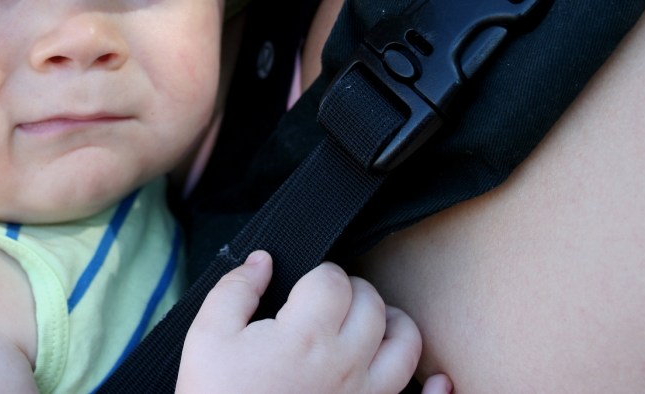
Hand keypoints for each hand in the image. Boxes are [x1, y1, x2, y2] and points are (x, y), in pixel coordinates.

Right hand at [176, 250, 424, 393]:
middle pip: (373, 303)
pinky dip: (435, 391)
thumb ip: (235, 290)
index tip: (302, 286)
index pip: (335, 279)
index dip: (318, 273)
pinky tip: (437, 381)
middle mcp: (345, 363)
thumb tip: (260, 262)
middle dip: (352, 291)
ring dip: (392, 324)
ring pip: (406, 344)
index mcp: (306, 336)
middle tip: (326, 302)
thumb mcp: (207, 337)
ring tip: (367, 323)